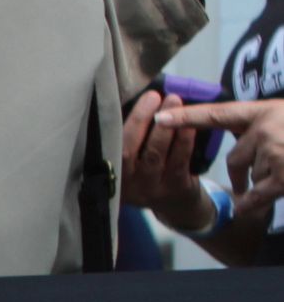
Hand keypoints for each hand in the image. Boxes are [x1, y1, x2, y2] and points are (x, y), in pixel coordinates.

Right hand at [121, 89, 217, 232]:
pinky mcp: (173, 189)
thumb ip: (132, 138)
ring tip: (174, 101)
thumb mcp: (134, 160)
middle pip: (127, 151)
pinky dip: (184, 140)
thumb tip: (138, 96)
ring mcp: (149, 189)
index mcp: (110, 173)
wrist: (178, 205)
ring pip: (153, 155)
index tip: (136, 99)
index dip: (121, 122)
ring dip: (165, 127)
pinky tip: (190, 123)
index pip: (109, 145)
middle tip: (155, 96)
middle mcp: (124, 184)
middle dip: (141, 120)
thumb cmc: (153, 171)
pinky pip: (178, 160)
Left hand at [164, 98, 283, 219]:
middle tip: (273, 164)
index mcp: (264, 111)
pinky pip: (255, 196)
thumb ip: (255, 126)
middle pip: (234, 159)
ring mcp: (276, 151)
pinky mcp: (283, 175)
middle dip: (245, 171)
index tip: (159, 119)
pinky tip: (252, 203)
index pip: (217, 114)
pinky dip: (253, 202)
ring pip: (250, 176)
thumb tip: (228, 142)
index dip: (187, 118)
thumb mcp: (280, 117)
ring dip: (265, 179)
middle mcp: (266, 128)